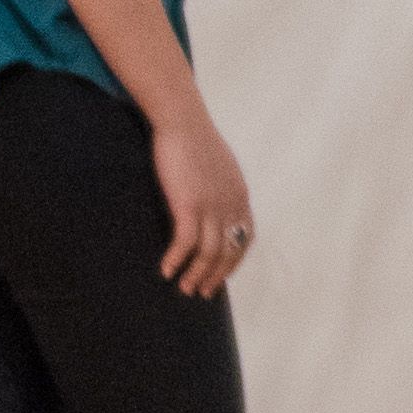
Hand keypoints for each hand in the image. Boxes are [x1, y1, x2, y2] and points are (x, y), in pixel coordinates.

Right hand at [154, 102, 254, 300]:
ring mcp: (211, 205)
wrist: (183, 120)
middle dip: (216, 276)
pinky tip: (167, 271)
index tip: (221, 275)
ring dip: (196, 275)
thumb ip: (223, 188)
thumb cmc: (197, 139)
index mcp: (241, 196)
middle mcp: (231, 205)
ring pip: (208, 252)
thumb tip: (216, 203)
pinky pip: (185, 242)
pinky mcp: (188, 203)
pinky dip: (177, 260)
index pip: (245, 238)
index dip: (234, 261)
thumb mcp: (221, 167)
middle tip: (203, 292)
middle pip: (228, 251)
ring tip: (185, 288)